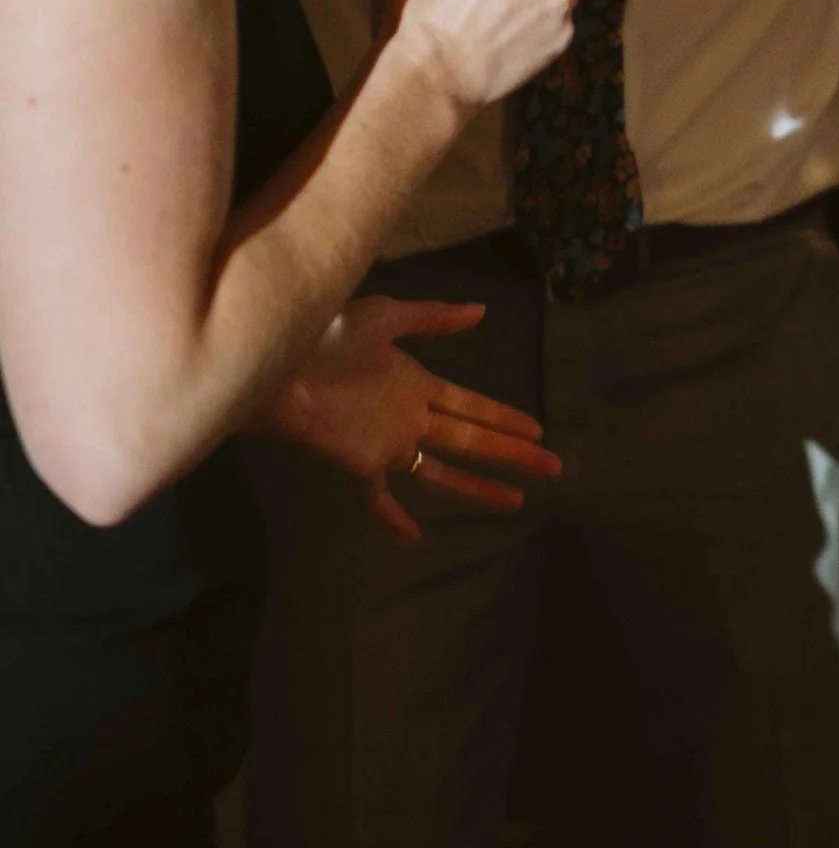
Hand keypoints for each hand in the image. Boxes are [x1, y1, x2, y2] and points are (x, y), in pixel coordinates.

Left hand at [259, 297, 562, 541]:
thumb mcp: (383, 317)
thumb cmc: (326, 337)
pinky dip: (394, 518)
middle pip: (473, 440)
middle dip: (513, 453)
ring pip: (443, 472)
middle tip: (552, 466)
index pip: (473, 406)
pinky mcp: (360, 465)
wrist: (276, 365)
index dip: (505, 418)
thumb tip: (481, 311)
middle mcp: (410, 418)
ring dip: (479, 488)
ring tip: (517, 502)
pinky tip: (415, 536)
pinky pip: (380, 499)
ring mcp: (388, 445)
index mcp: (417, 383)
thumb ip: (430, 318)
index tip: (537, 429)